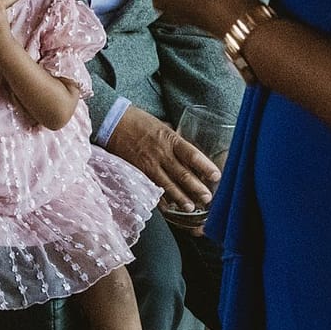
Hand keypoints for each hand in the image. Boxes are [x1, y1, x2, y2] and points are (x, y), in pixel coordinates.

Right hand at [105, 104, 220, 213]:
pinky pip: (152, 188)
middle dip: (197, 188)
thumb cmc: (139, 122)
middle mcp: (161, 154)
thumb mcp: (163, 126)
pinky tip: (169, 207)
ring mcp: (149, 165)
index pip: (192, 155)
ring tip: (191, 207)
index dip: (205, 167)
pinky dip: (160, 200)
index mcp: (170, 140)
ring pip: (168, 185)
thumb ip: (175, 141)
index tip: (216, 176)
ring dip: (181, 198)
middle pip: (183, 174)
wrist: (114, 123)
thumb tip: (188, 153)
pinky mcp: (138, 172)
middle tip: (208, 198)